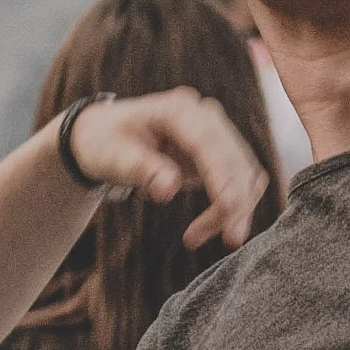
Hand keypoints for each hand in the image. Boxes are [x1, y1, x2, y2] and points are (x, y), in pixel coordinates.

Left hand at [68, 87, 269, 247]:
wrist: (105, 134)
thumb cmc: (106, 142)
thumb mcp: (112, 156)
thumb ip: (141, 169)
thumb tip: (168, 188)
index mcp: (177, 109)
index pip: (207, 142)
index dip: (222, 175)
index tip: (230, 207)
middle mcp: (204, 115)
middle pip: (235, 159)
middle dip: (236, 200)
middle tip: (229, 239)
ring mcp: (216, 132)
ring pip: (245, 174)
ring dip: (234, 209)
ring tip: (196, 237)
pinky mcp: (220, 153)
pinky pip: (239, 182)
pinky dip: (231, 207)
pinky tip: (205, 227)